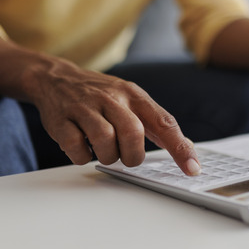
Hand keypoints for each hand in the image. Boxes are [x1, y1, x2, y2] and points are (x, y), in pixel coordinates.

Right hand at [29, 59, 200, 174]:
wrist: (56, 78)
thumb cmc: (100, 95)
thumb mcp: (131, 98)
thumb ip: (156, 122)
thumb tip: (187, 148)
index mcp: (133, 95)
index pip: (164, 122)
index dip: (180, 148)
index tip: (193, 169)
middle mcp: (111, 98)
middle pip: (133, 133)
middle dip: (132, 155)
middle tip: (126, 157)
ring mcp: (85, 107)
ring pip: (104, 140)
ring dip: (108, 156)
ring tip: (104, 151)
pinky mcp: (61, 120)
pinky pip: (77, 148)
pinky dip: (83, 156)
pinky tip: (83, 147)